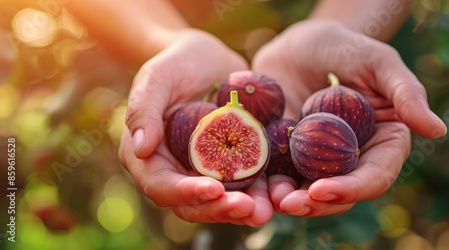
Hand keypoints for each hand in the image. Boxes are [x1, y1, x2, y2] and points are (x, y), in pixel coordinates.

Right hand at [119, 29, 272, 225]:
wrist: (208, 58)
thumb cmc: (176, 63)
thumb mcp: (157, 77)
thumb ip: (144, 109)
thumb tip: (140, 149)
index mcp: (149, 156)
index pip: (162, 185)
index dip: (185, 193)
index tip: (214, 189)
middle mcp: (175, 171)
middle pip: (192, 204)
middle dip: (218, 209)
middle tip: (246, 208)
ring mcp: (204, 171)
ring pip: (219, 202)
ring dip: (240, 210)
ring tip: (264, 211)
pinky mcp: (231, 165)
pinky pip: (244, 185)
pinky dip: (259, 194)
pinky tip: (276, 196)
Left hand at [252, 20, 446, 215]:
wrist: (300, 44)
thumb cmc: (346, 47)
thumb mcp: (377, 61)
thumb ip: (405, 93)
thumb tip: (437, 129)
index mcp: (380, 142)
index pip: (374, 176)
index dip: (353, 188)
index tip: (325, 190)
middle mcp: (349, 158)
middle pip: (339, 192)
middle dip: (316, 203)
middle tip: (291, 204)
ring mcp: (315, 159)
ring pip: (306, 190)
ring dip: (288, 202)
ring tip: (268, 203)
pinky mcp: (284, 153)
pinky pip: (276, 174)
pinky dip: (265, 184)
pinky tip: (251, 186)